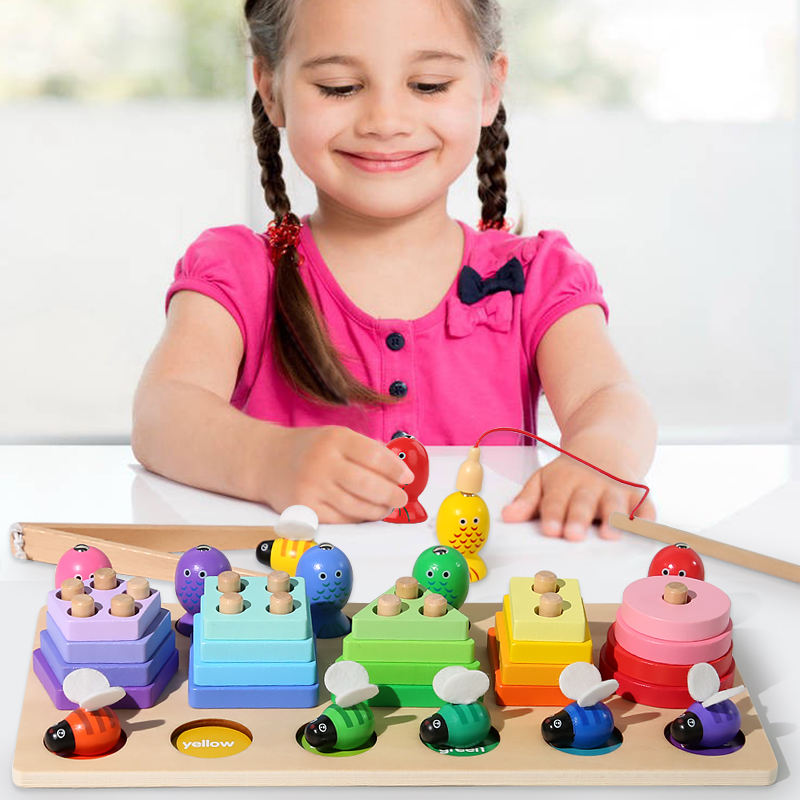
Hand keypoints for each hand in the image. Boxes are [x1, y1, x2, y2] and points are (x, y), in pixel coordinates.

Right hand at [266, 426, 413, 523]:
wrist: (266, 461)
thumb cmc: (310, 449)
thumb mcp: (336, 437)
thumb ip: (367, 450)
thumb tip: (400, 470)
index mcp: (335, 439)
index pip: (375, 456)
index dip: (396, 470)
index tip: (407, 478)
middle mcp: (322, 462)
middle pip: (368, 485)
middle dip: (392, 495)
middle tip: (401, 498)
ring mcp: (312, 487)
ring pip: (356, 507)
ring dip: (378, 510)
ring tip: (386, 507)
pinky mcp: (304, 509)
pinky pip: (340, 520)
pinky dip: (357, 519)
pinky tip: (364, 513)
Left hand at [501, 454, 654, 539]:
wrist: (605, 444)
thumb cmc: (570, 471)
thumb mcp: (544, 479)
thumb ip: (527, 501)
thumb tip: (507, 516)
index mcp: (563, 482)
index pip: (555, 500)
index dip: (552, 515)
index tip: (550, 530)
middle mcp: (590, 485)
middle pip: (583, 503)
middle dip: (578, 518)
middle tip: (573, 535)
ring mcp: (615, 488)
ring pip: (614, 504)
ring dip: (612, 519)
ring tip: (610, 535)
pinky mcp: (638, 493)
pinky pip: (645, 505)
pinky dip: (647, 517)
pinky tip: (646, 528)